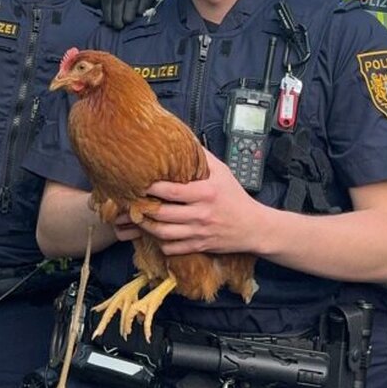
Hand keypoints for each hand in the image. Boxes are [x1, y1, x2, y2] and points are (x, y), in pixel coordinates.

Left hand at [97, 0, 165, 29]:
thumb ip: (98, 1)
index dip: (107, 8)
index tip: (108, 23)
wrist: (151, 2)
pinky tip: (141, 13)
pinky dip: (144, 1)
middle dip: (117, 9)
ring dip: (129, 7)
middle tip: (118, 26)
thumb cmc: (127, 5)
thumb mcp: (112, 3)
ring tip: (128, 21)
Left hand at [137, 153, 260, 256]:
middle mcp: (201, 214)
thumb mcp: (222, 172)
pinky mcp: (198, 246)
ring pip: (163, 233)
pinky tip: (154, 233)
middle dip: (143, 207)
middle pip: (162, 213)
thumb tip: (184, 139)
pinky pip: (172, 248)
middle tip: (132, 201)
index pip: (172, 191)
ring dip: (146, 226)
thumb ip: (202, 157)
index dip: (152, 187)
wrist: (253, 227)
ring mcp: (198, 232)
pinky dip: (160, 242)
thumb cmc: (235, 197)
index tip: (140, 182)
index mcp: (206, 193)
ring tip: (138, 216)